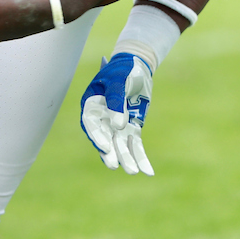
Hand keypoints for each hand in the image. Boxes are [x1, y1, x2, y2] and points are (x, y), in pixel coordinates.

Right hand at [80, 53, 153, 175]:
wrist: (137, 67)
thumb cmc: (123, 70)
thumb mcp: (118, 80)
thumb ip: (116, 100)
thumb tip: (118, 125)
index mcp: (92, 106)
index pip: (92, 124)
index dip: (97, 136)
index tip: (106, 147)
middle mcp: (102, 119)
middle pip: (105, 139)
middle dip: (110, 152)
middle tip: (114, 165)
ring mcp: (117, 125)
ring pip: (120, 145)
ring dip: (126, 158)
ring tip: (133, 171)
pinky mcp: (131, 129)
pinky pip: (135, 145)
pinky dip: (141, 157)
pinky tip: (147, 171)